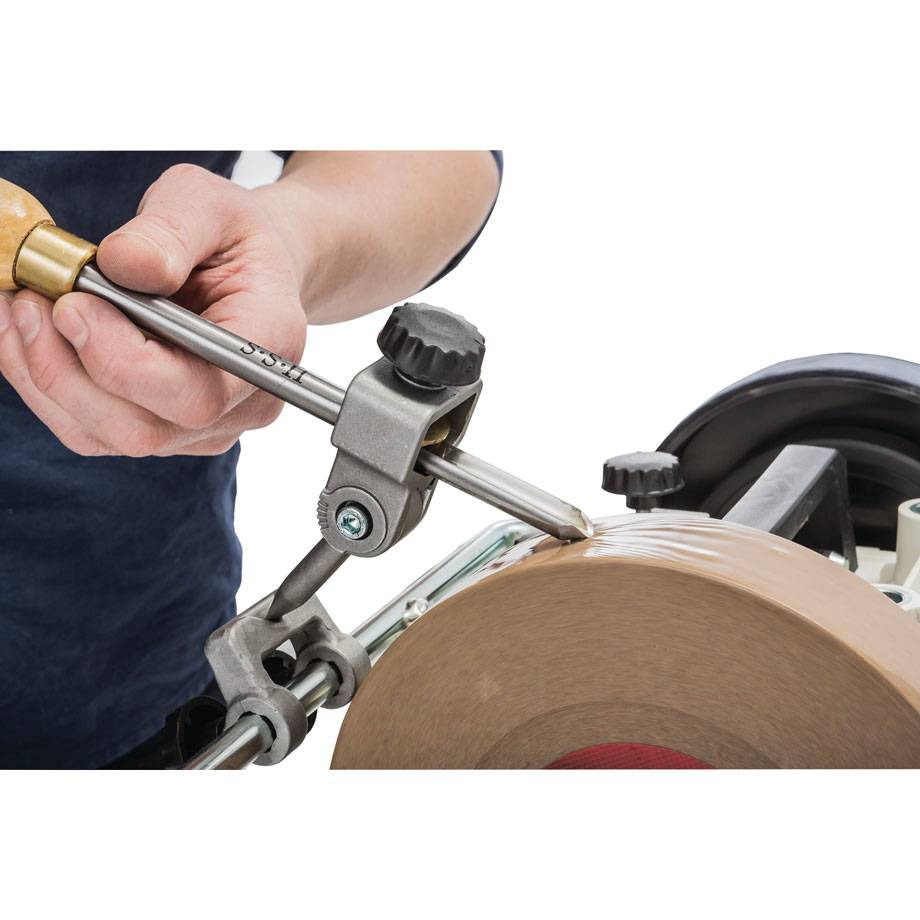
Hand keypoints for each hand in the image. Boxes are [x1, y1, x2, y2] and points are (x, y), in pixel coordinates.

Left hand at [0, 164, 306, 455]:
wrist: (247, 270)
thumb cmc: (235, 238)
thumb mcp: (211, 203)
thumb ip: (171, 229)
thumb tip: (121, 265)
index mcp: (266, 351)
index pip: (197, 395)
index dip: (123, 362)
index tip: (73, 303)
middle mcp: (242, 407)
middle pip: (144, 429)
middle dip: (67, 370)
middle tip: (34, 299)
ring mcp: (202, 430)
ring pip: (105, 436)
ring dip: (45, 376)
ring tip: (24, 308)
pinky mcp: (162, 429)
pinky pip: (89, 430)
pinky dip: (44, 383)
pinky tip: (29, 333)